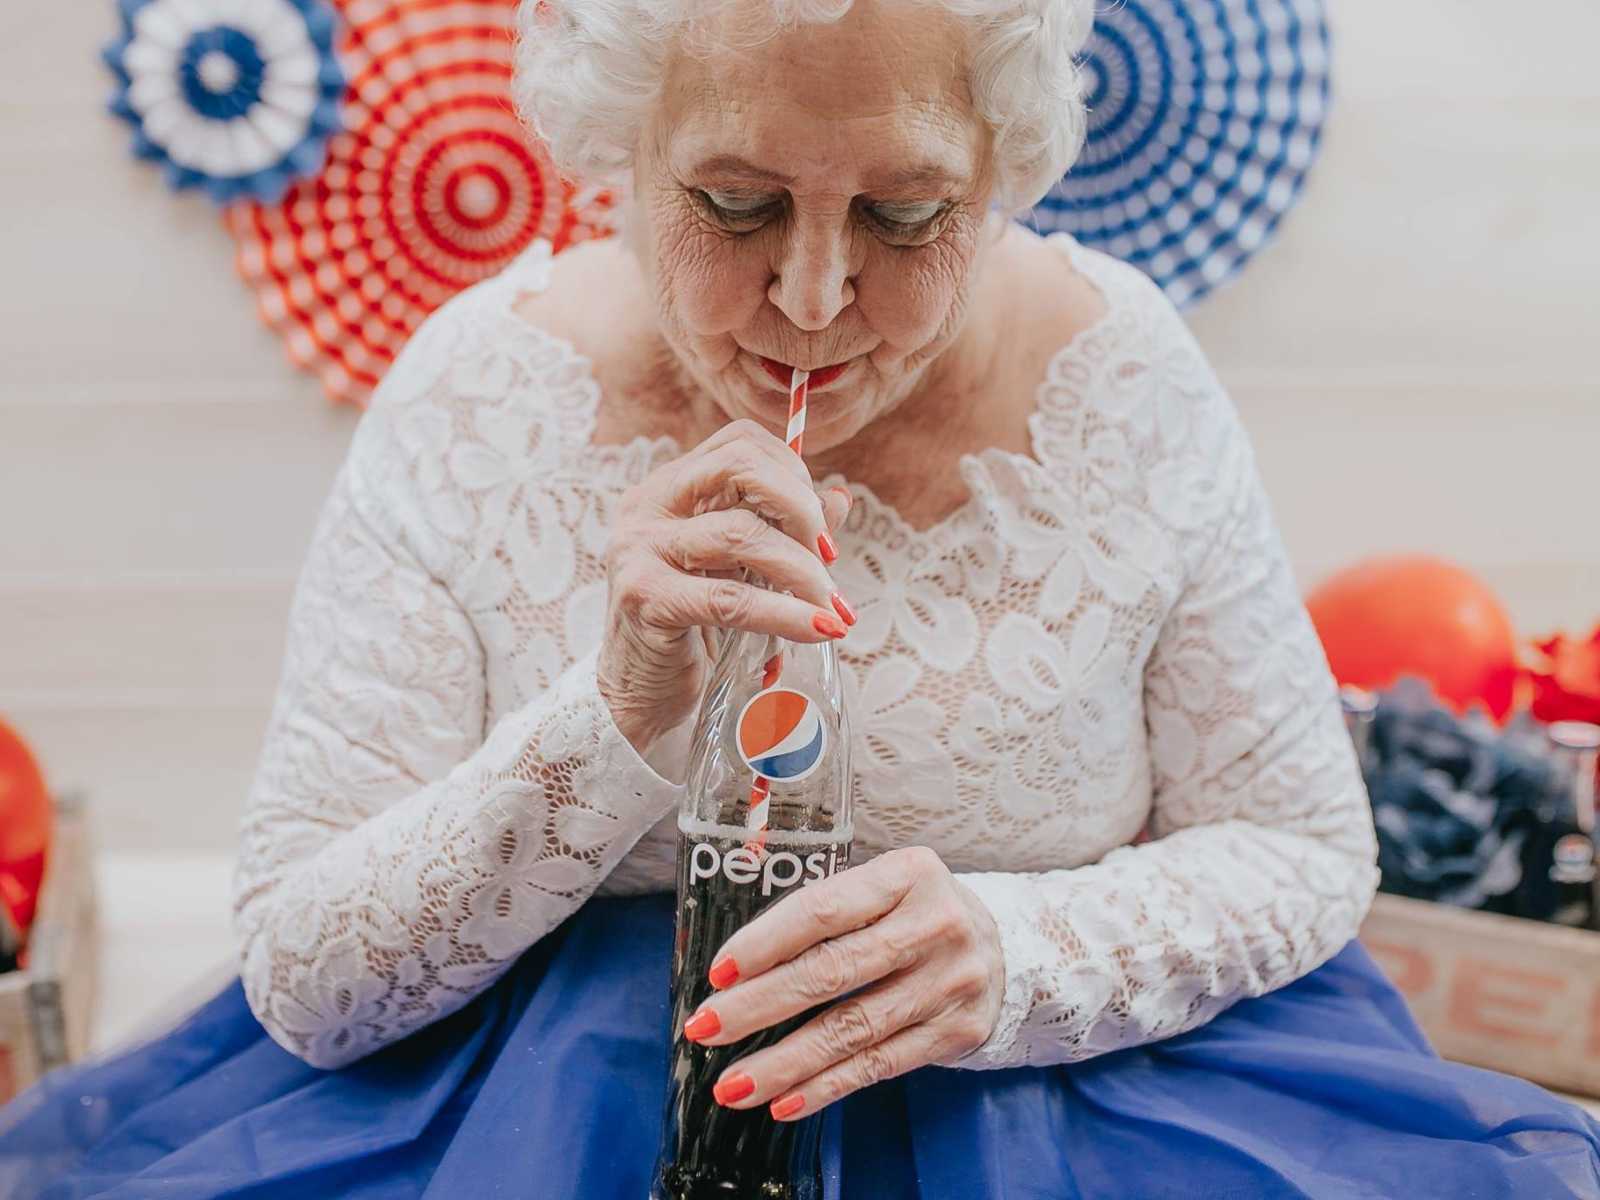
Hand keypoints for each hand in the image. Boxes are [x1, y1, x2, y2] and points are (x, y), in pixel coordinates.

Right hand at [597, 419, 853, 753]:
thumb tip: (838, 496)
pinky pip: (730, 599)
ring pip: (741, 533)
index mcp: (670, 489)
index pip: (740, 442)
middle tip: (829, 558)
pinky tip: (818, 628)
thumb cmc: (694, 629)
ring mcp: (640, 549)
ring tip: (831, 607)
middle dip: (800, 509)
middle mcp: (648, 507)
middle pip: (739, 466)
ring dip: (803, 570)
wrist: (640, 696)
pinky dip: (785, 613)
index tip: (820, 527)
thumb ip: (783, 531)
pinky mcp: (645, 599)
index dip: (793, 474)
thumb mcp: (742, 571)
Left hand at [681, 846, 1004, 1120]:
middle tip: (706, 1027)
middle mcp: (937, 924)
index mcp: (909, 873)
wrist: (1002, 947)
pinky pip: (879, 1066)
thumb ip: (826, 913)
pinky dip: (827, 1086)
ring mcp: (952, 982)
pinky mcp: (958, 1032)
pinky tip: (784, 1101)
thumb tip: (736, 970)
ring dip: (784, 1062)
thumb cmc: (913, 913)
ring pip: (852, 1029)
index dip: (767, 942)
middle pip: (833, 972)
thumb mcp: (883, 888)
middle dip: (759, 1005)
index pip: (825, 909)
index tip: (719, 971)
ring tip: (732, 1083)